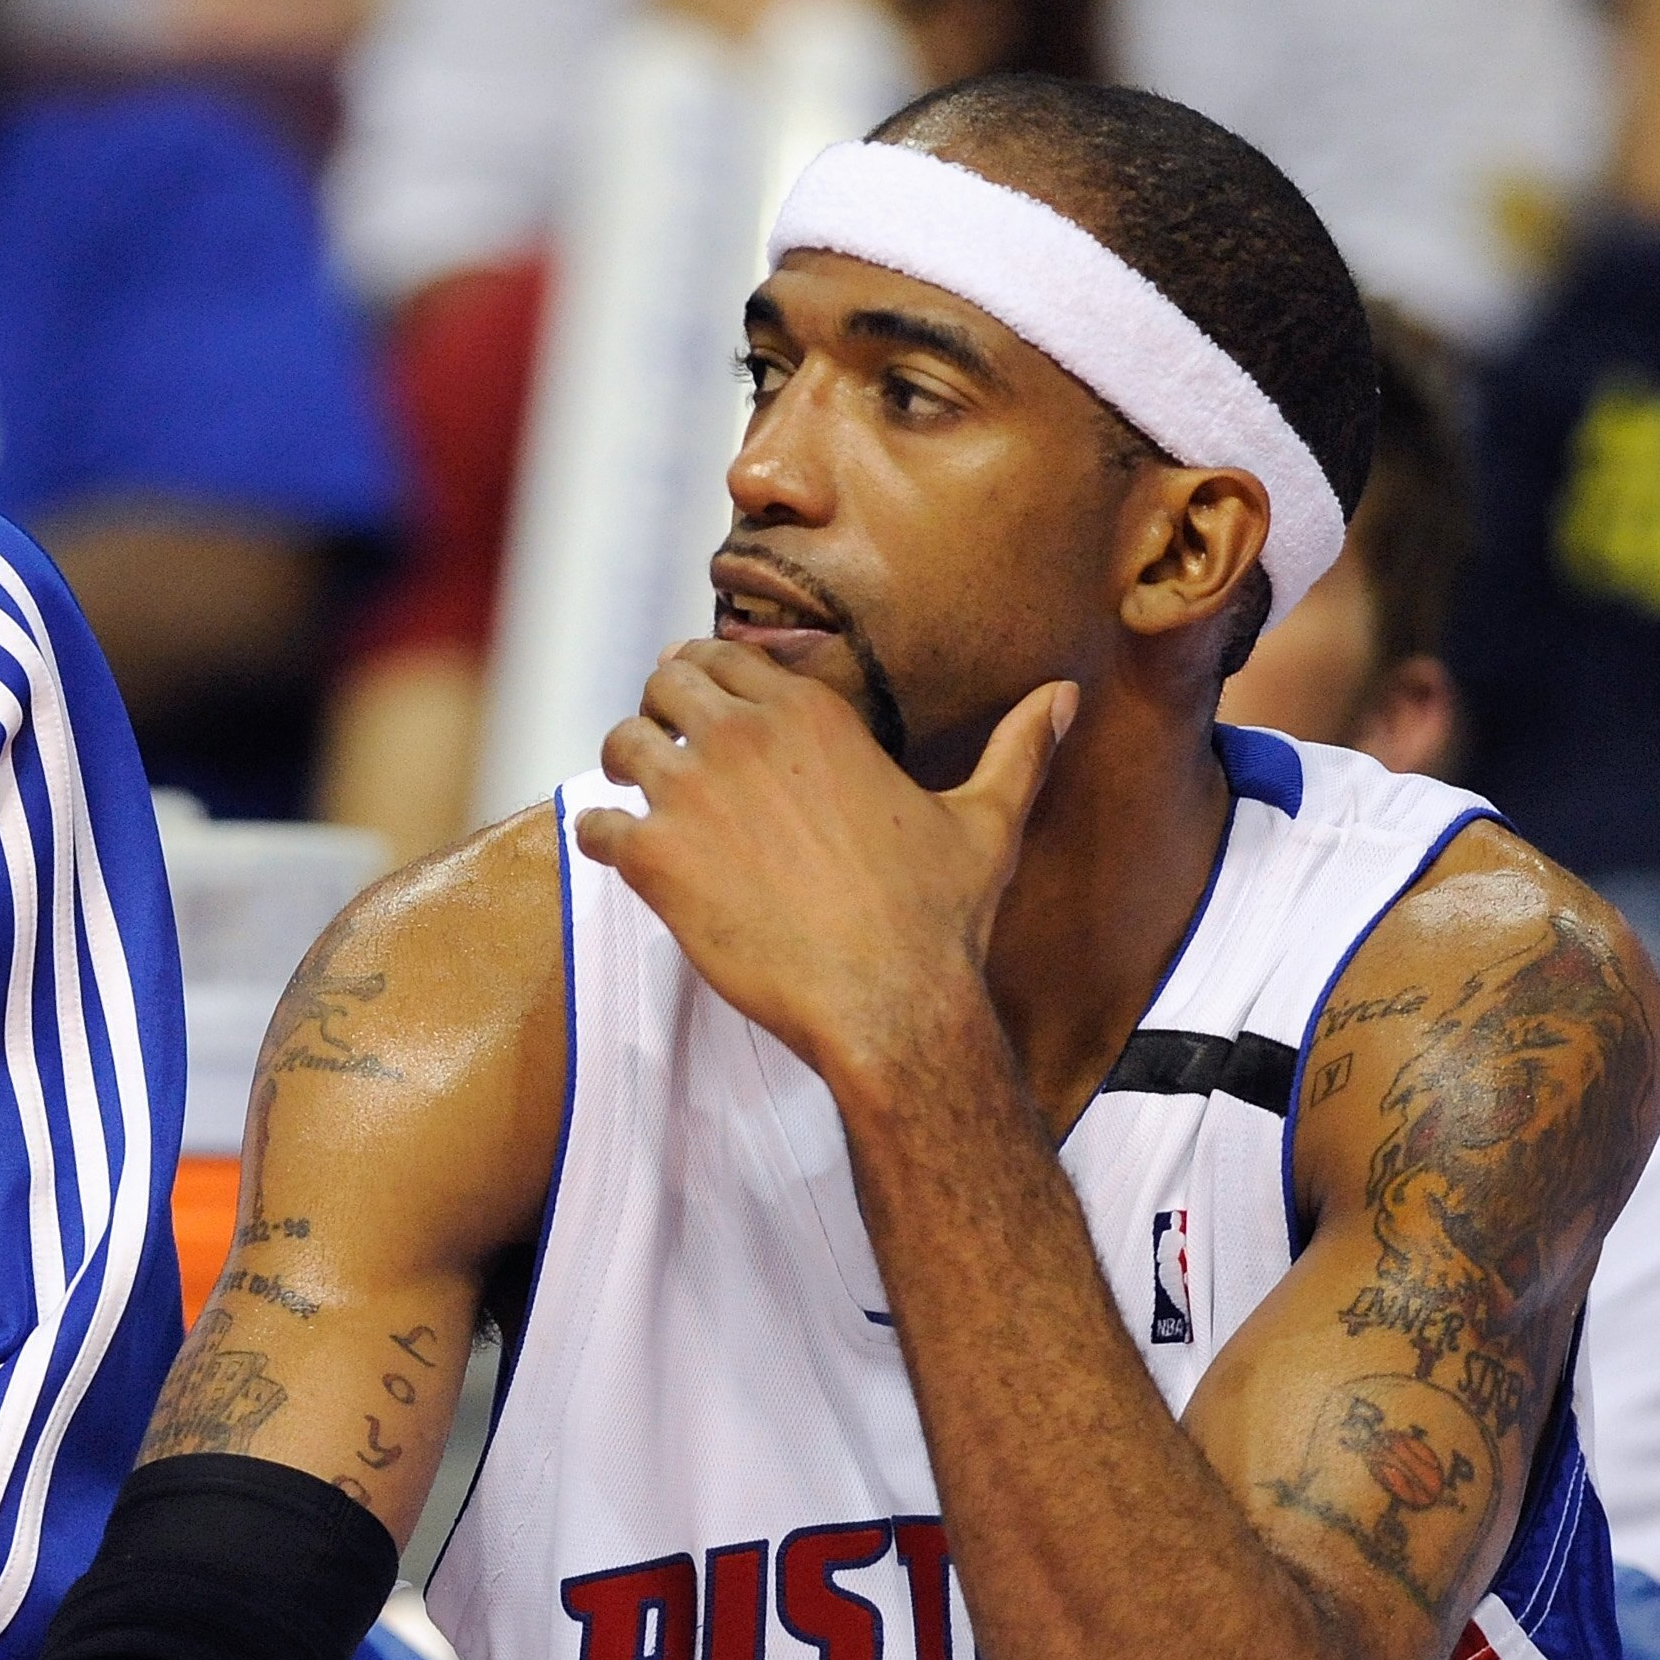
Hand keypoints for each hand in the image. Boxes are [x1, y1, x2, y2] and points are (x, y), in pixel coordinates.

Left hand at [571, 640, 1074, 1095]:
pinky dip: (598, 836)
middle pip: (663, 685)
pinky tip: (618, 856)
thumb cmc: (938, 918)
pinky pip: (596, 824)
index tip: (701, 705)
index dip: (705, 678)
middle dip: (658, 712)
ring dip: (623, 768)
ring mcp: (695, 795)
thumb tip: (1063, 696)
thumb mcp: (987, 820)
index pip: (725, 657)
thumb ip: (1017, 749)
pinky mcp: (657, 859)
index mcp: (812, 714)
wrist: (890, 1003)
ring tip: (635, 799)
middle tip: (662, 749)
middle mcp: (746, 737)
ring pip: (621, 744)